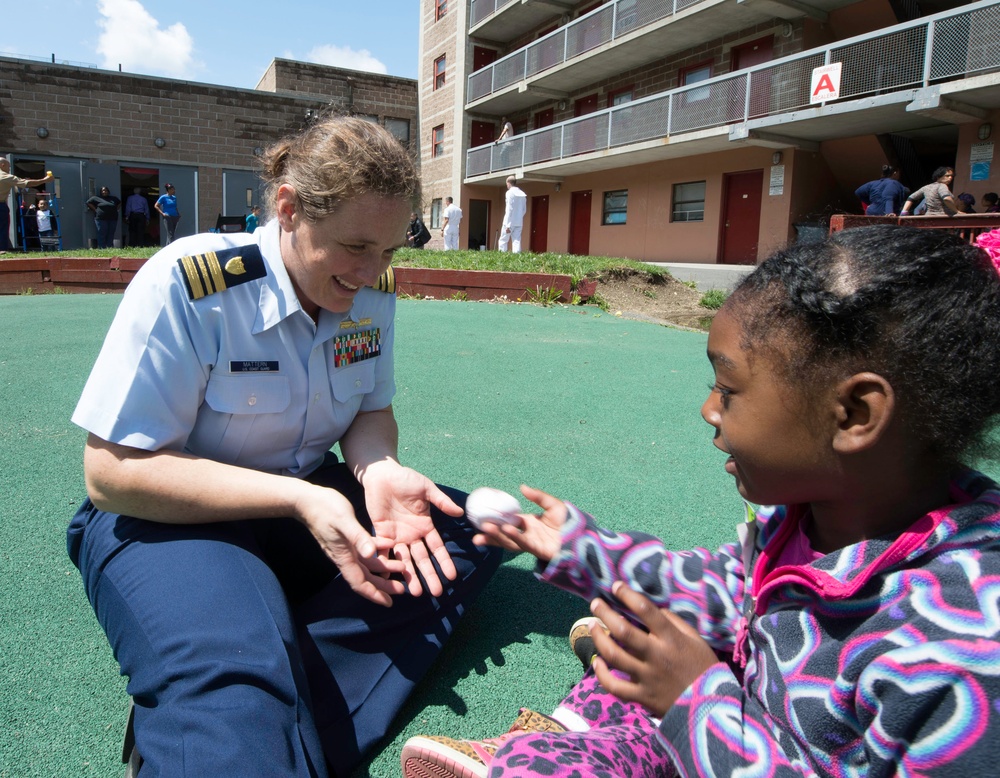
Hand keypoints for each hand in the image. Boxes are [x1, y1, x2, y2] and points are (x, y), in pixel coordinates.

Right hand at [295, 483, 407, 606]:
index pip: (360, 582)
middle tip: (402, 588)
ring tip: (402, 567)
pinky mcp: (348, 538)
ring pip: (368, 564)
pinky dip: (378, 549)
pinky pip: (365, 548)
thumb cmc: (325, 509)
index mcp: (344, 557)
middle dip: (383, 585)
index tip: (389, 603)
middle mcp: (345, 556)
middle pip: (366, 577)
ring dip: (384, 567)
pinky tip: (390, 545)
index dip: (374, 594)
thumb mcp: (344, 522)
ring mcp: (346, 548)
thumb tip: (371, 555)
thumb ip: (359, 538)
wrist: (307, 501)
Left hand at [362, 461, 463, 596]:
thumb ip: (441, 501)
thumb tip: (460, 512)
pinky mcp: (380, 534)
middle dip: (429, 575)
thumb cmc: (406, 479)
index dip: (444, 561)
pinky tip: (386, 580)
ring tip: (414, 593)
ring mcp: (397, 536)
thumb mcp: (426, 489)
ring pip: (404, 560)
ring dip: (409, 576)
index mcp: (425, 525)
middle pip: (423, 559)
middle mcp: (413, 535)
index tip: (451, 576)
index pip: (437, 547)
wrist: (382, 474)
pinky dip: (384, 565)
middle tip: (436, 593)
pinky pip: (382, 552)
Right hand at [472, 484, 563, 561]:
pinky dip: (514, 536)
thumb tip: (521, 487)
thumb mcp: (553, 504)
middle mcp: (527, 533)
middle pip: (505, 535)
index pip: (508, 522)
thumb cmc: (569, 522)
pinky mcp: (538, 549)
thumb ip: (538, 496)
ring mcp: (531, 542)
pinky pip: (523, 542)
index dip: (496, 522)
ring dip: (498, 536)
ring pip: (510, 540)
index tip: (483, 520)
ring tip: (484, 531)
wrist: (582, 535)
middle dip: (491, 535)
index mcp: (528, 522)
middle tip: (477, 533)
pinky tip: (506, 530)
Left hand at [590, 581, 718, 716]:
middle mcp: (657, 655)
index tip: (616, 586)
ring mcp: (647, 677)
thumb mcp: (696, 640)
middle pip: (623, 630)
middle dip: (605, 613)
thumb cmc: (703, 668)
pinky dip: (602, 674)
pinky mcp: (642, 696)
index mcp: (671, 639)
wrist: (711, 707)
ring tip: (593, 626)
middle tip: (596, 603)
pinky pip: (615, 687)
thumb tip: (655, 610)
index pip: (646, 610)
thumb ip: (674, 623)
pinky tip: (597, 663)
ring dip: (599, 639)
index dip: (628, 595)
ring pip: (614, 655)